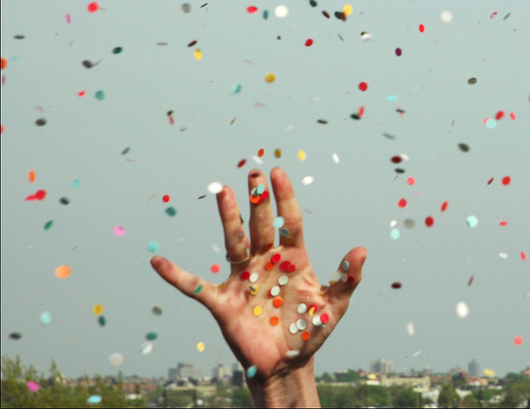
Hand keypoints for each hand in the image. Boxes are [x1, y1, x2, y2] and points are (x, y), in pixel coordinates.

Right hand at [151, 167, 365, 406]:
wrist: (287, 365)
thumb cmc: (309, 331)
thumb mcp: (333, 307)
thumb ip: (347, 279)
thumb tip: (362, 249)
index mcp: (293, 259)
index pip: (289, 222)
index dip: (284, 199)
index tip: (279, 173)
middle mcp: (266, 262)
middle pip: (260, 225)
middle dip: (257, 200)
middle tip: (254, 173)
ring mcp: (243, 279)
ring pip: (233, 243)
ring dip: (228, 219)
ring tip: (223, 192)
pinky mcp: (223, 302)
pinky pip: (195, 288)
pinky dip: (176, 276)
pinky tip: (157, 262)